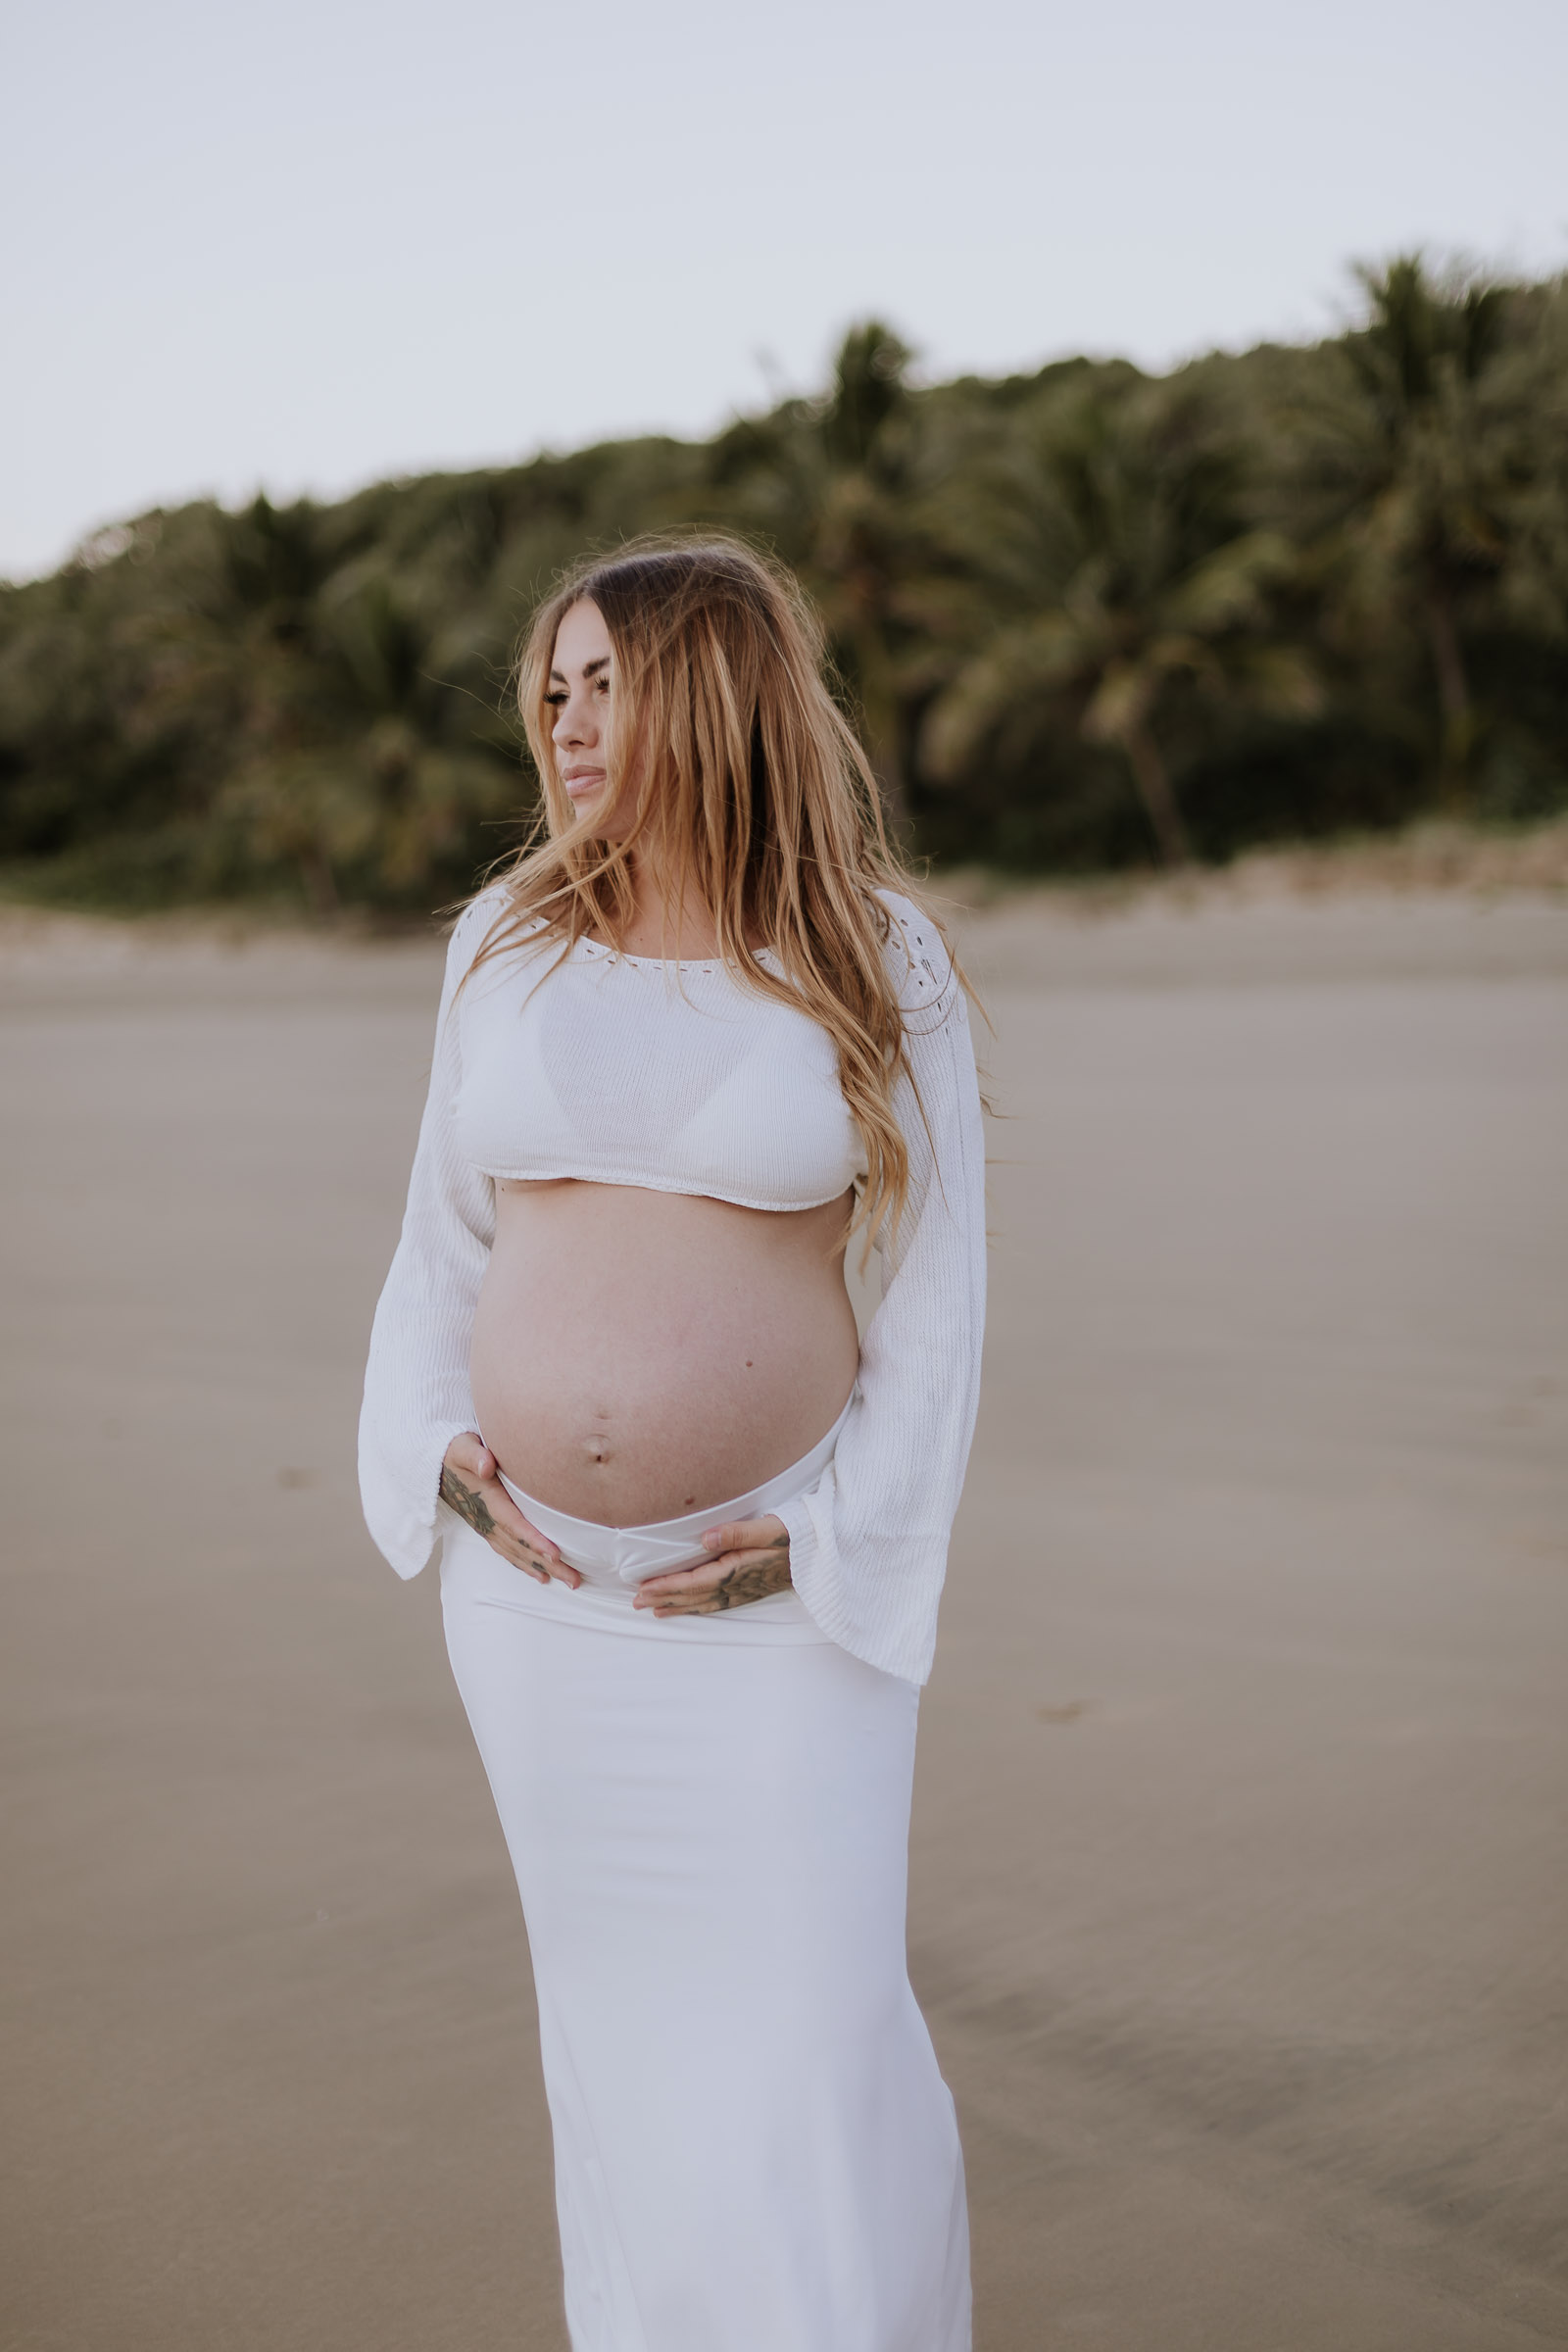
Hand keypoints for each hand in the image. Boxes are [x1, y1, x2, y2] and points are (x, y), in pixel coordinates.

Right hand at [439, 1433, 580, 1587]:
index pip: (513, 1524)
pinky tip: (541, 1575)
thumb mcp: (463, 1448)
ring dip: (541, 1569)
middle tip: (575, 1580)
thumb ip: (474, 1455)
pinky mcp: (488, 1529)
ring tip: (567, 1582)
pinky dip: (525, 1565)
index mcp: (487, 1501)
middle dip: (547, 1564)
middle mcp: (487, 1520)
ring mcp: (486, 1528)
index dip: (534, 1540)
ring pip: (516, 1554)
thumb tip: (486, 1465)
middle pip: (520, 1546)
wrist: (436, 1467)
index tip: (555, 1554)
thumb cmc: (456, 1453)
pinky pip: (508, 1552)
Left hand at [632, 1514, 791, 1617]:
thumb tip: (706, 1537)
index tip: (642, 1588)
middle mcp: (738, 1585)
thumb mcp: (771, 1528)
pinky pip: (718, 1604)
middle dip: (664, 1598)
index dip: (666, 1586)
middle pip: (693, 1596)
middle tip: (635, 1602)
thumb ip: (739, 1533)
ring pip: (703, 1603)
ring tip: (654, 1610)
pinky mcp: (751, 1591)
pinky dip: (699, 1608)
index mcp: (737, 1570)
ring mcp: (745, 1591)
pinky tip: (692, 1608)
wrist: (825, 1553)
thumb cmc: (798, 1536)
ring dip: (678, 1606)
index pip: (693, 1582)